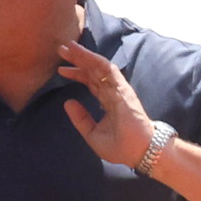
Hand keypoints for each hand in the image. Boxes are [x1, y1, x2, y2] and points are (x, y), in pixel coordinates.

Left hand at [58, 38, 160, 173]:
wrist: (139, 153)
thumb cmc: (121, 147)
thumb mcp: (92, 134)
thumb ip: (81, 118)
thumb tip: (67, 102)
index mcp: (107, 102)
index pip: (91, 82)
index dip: (76, 74)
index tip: (61, 69)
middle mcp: (113, 93)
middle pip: (93, 71)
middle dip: (78, 60)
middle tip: (61, 49)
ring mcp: (119, 90)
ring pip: (99, 67)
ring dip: (84, 56)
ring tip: (69, 47)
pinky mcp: (123, 90)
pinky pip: (109, 71)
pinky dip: (96, 61)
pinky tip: (84, 54)